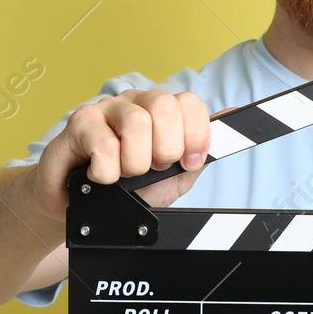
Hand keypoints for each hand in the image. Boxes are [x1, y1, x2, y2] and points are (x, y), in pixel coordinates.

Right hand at [29, 90, 231, 218]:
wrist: (82, 211)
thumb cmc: (126, 191)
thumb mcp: (172, 178)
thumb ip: (200, 152)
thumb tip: (231, 115)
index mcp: (162, 112)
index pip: (191, 103)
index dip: (196, 136)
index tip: (188, 162)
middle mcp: (137, 102)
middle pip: (166, 107)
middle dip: (165, 151)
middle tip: (151, 169)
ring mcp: (107, 108)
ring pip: (137, 124)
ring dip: (135, 163)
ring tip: (124, 174)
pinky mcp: (80, 122)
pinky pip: (105, 144)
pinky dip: (108, 171)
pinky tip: (101, 176)